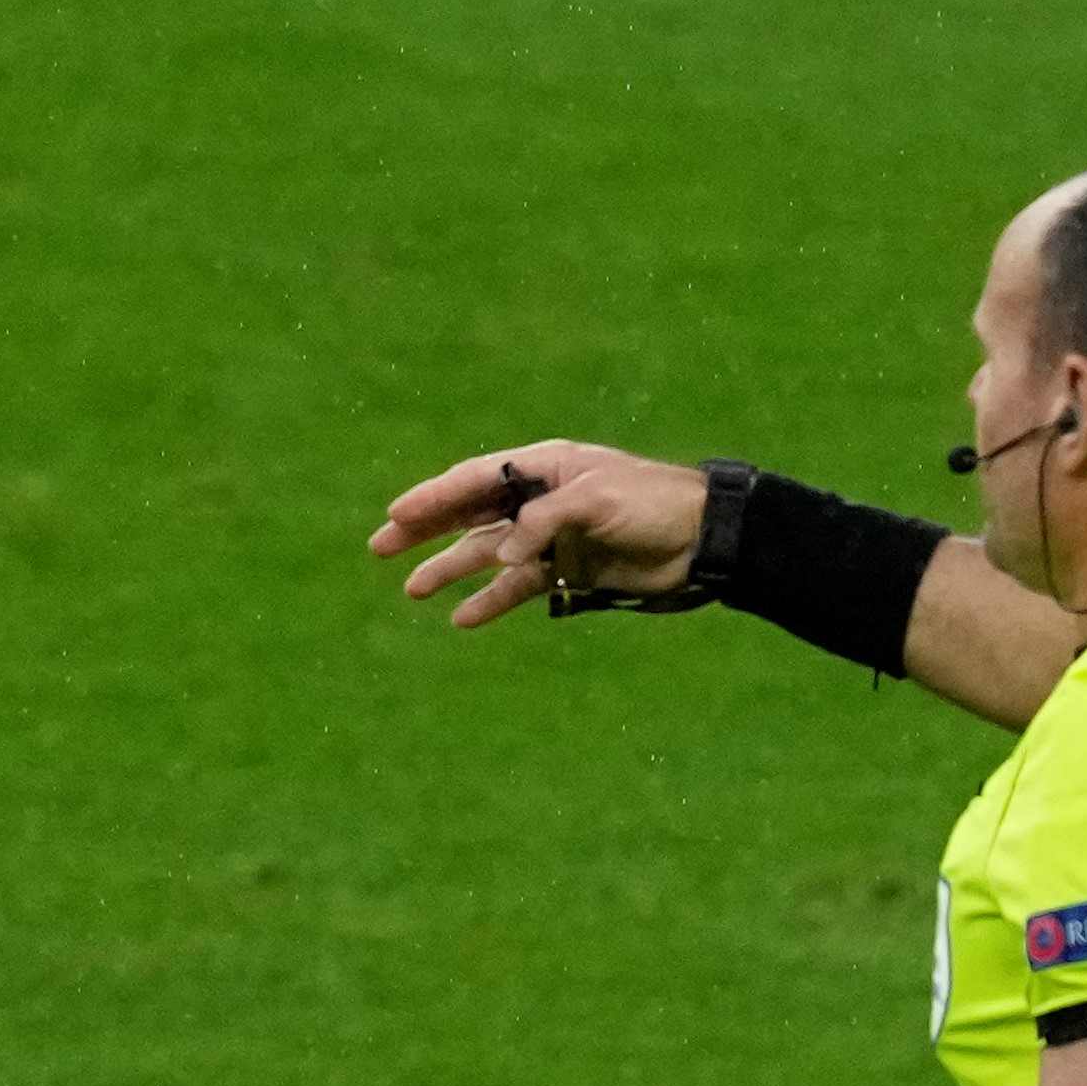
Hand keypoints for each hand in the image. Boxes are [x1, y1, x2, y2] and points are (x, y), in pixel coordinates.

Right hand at [373, 436, 706, 626]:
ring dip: (452, 569)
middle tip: (381, 547)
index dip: (433, 497)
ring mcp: (552, 537)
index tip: (395, 514)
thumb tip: (500, 556)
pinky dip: (492, 601)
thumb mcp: (595, 500)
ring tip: (414, 589)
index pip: (476, 479)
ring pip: (489, 553)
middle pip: (471, 514)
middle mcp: (541, 499)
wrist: (705, 541)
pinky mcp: (569, 572)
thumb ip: (542, 522)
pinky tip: (465, 617)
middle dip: (427, 531)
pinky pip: (520, 587)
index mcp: (545, 467)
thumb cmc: (654, 504)